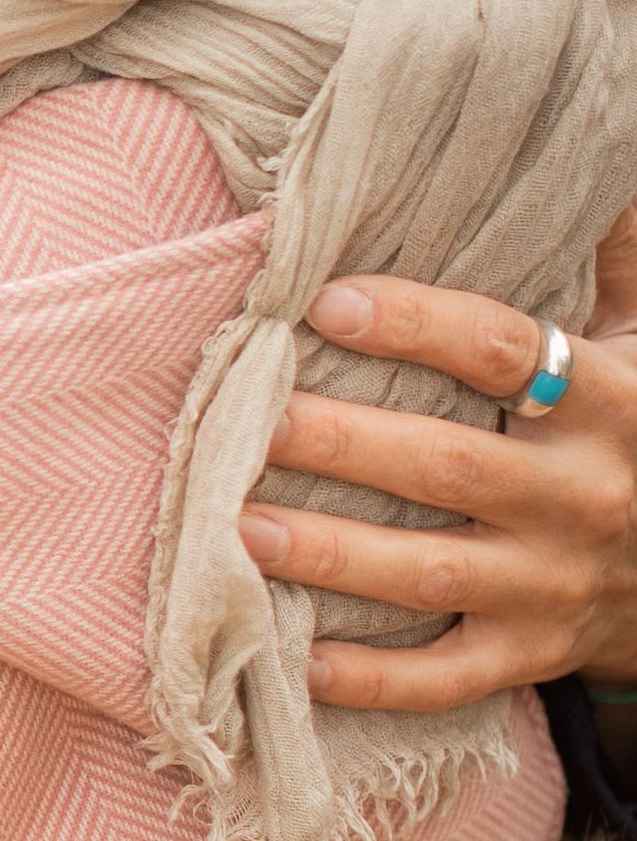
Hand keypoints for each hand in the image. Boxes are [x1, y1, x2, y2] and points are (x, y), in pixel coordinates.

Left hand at [238, 214, 636, 707]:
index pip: (506, 351)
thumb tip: (583, 160)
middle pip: (449, 466)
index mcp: (612, 403)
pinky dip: (373, 680)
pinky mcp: (533, 654)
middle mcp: (581, 496)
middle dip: (344, 445)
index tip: (328, 301)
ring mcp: (555, 585)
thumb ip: (611, 260)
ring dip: (331, 556)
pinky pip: (447, 677)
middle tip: (252, 420)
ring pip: (431, 574)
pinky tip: (297, 659)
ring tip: (240, 527)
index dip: (417, 322)